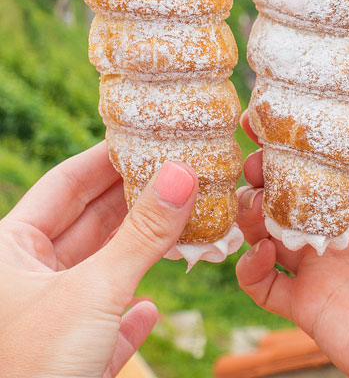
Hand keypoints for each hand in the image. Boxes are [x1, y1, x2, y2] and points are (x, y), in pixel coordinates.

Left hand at [0, 141, 196, 376]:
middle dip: (137, 200)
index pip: (66, 183)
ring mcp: (48, 318)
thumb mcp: (92, 291)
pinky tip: (152, 307)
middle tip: (180, 174)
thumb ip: (141, 233)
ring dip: (144, 252)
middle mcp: (26, 277)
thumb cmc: (35, 368)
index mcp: (10, 249)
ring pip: (103, 269)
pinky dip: (131, 312)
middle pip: (90, 222)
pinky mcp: (69, 357)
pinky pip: (105, 322)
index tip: (148, 136)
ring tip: (187, 224)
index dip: (107, 157)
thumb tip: (183, 173)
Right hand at [236, 114, 348, 377]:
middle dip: (269, 170)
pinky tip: (259, 253)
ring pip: (270, 229)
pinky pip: (265, 285)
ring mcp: (326, 266)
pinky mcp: (311, 307)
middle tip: (255, 160)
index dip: (306, 137)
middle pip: (294, 188)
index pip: (334, 159)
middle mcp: (347, 228)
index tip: (276, 116)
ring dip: (251, 211)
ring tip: (251, 202)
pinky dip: (249, 266)